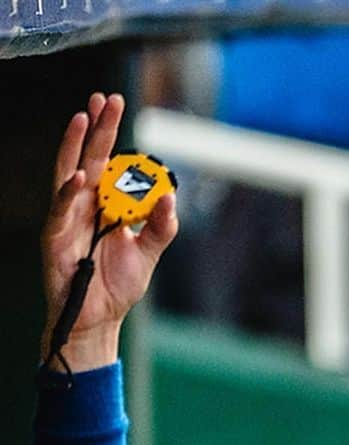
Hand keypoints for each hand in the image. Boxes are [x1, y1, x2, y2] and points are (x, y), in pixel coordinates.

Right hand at [41, 93, 177, 370]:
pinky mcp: (55, 236)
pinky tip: (80, 176)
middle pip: (89, 157)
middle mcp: (84, 205)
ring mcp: (67, 218)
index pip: (108, 162)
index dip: (111, 134)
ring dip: (76, 146)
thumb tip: (171, 197)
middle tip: (104, 97)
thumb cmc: (117, 287)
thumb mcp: (147, 254)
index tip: (118, 105)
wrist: (98, 320)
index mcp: (105, 205)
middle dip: (97, 127)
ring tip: (85, 118)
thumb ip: (161, 228)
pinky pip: (62, 209)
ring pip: (69, 173)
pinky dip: (70, 193)